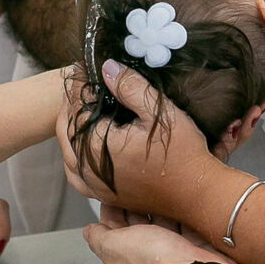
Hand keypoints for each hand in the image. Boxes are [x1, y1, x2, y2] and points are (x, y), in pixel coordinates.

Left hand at [55, 59, 223, 220]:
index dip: (77, 88)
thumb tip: (107, 68)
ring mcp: (97, 187)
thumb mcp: (161, 112)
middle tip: (79, 87)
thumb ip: (131, 87)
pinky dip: (74, 160)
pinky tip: (82, 149)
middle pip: (66, 132)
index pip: (76, 110)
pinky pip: (77, 177)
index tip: (81, 69)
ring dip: (69, 132)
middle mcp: (92, 170)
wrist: (198, 193)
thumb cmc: (184, 155)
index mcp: (100, 147)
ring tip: (79, 112)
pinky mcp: (106, 196)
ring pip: (68, 155)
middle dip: (70, 106)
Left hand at [83, 205, 239, 263]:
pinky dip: (185, 216)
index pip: (112, 232)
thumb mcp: (114, 246)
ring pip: (164, 226)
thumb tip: (88, 232)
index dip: (112, 212)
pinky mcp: (194, 250)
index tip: (112, 194)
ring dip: (162, 210)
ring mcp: (171, 255)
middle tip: (136, 186)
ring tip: (160, 190)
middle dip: (137, 207)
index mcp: (123, 261)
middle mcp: (147, 260)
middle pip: (138, 227)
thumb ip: (99, 238)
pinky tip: (182, 204)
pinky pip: (187, 228)